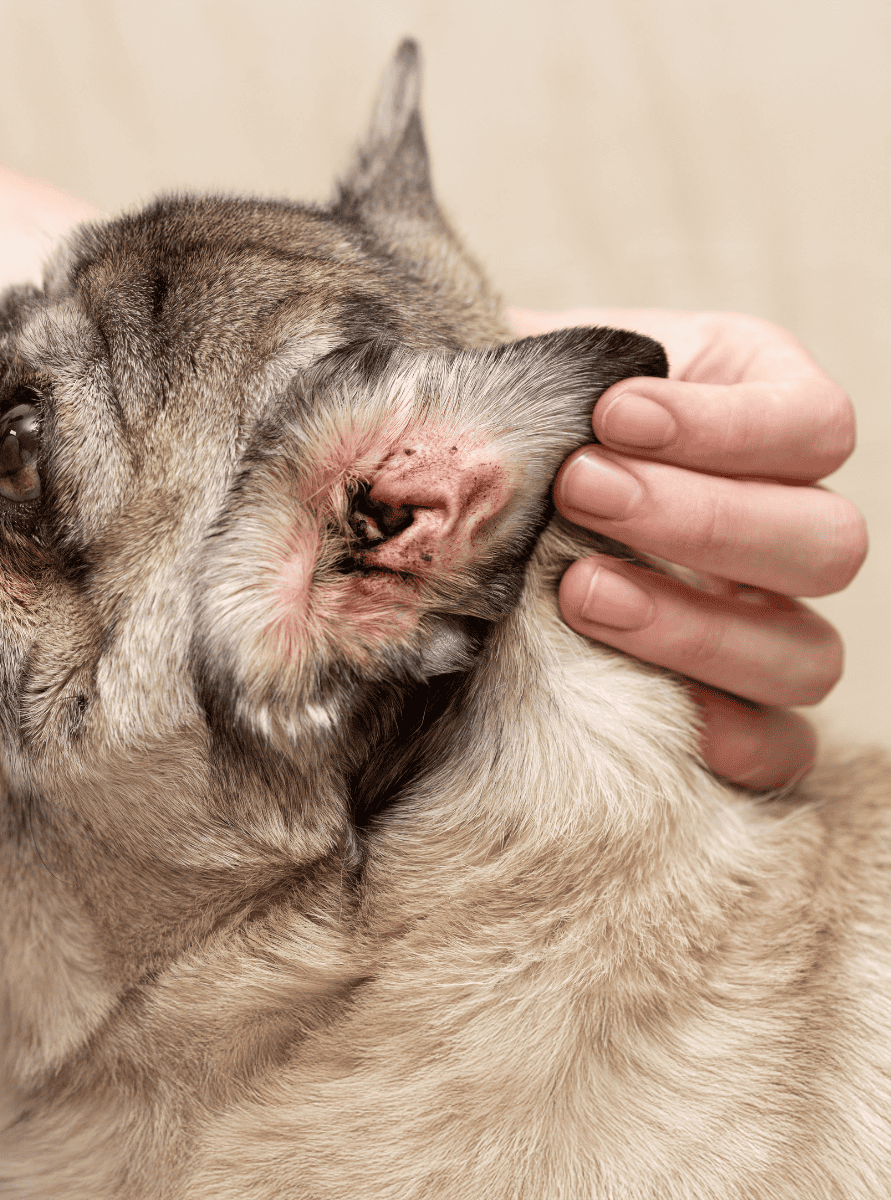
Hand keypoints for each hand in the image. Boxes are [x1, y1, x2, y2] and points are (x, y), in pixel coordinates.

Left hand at [512, 308, 866, 788]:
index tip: (611, 411)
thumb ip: (556, 382)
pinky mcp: (735, 708)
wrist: (463, 509)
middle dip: (696, 518)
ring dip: (691, 626)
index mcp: (761, 423)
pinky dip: (730, 735)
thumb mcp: (537, 381)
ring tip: (576, 591)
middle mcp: (783, 528)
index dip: (725, 425)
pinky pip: (781, 747)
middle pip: (825, 541)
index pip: (813, 427)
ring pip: (805, 653)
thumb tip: (530, 405)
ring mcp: (768, 627)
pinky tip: (642, 703)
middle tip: (578, 491)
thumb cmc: (513, 427)